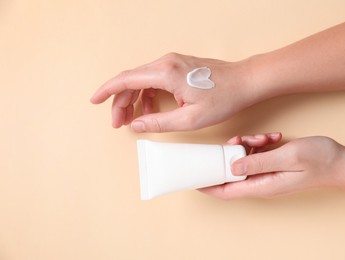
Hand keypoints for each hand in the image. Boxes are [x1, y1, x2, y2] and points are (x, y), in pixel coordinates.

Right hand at [90, 53, 259, 131]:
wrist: (245, 82)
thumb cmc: (224, 98)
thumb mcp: (190, 119)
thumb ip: (158, 123)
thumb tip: (136, 126)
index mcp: (165, 73)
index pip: (125, 79)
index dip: (107, 91)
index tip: (94, 101)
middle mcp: (166, 62)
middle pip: (132, 80)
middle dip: (121, 102)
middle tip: (118, 123)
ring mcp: (173, 61)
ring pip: (143, 79)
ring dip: (134, 99)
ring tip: (133, 119)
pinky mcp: (179, 65)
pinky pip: (155, 78)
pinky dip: (148, 94)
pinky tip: (152, 109)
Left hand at [200, 134, 343, 199]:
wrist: (339, 160)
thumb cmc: (317, 160)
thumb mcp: (286, 157)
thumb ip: (258, 162)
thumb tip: (232, 166)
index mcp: (262, 185)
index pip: (227, 191)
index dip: (208, 186)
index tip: (193, 178)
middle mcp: (262, 181)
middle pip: (231, 174)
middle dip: (228, 156)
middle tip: (235, 141)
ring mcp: (267, 172)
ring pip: (243, 160)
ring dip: (247, 145)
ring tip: (262, 138)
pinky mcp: (272, 163)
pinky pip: (256, 153)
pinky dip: (259, 143)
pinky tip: (271, 137)